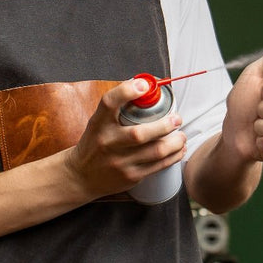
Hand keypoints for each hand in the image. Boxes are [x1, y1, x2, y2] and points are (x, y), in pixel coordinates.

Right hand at [66, 76, 187, 198]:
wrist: (81, 176)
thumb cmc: (95, 143)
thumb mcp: (98, 122)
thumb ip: (118, 107)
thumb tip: (145, 86)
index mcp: (99, 124)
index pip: (109, 103)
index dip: (127, 91)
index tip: (144, 86)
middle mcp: (108, 142)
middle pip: (140, 134)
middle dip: (165, 125)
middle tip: (177, 119)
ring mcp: (119, 161)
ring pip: (155, 151)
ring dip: (175, 142)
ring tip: (181, 135)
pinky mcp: (130, 176)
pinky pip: (158, 166)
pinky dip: (173, 156)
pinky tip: (178, 150)